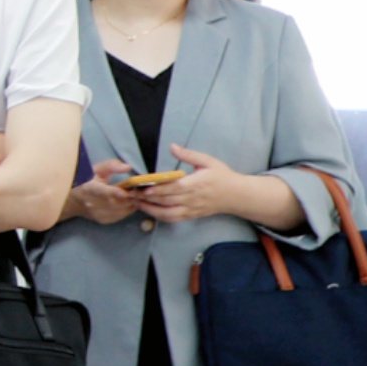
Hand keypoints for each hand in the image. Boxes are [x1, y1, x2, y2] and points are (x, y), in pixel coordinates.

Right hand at [64, 175, 141, 225]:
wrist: (71, 200)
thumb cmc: (85, 181)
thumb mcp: (96, 169)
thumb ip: (112, 165)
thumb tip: (128, 168)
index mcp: (90, 188)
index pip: (106, 192)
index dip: (118, 193)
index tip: (129, 191)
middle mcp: (93, 204)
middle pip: (118, 203)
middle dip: (132, 197)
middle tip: (142, 191)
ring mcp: (98, 213)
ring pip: (122, 210)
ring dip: (132, 204)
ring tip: (138, 196)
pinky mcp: (103, 220)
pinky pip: (121, 216)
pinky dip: (128, 209)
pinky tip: (130, 203)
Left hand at [132, 144, 252, 222]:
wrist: (236, 196)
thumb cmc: (222, 176)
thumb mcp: (208, 161)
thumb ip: (189, 155)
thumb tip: (172, 146)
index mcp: (196, 183)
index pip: (174, 188)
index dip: (158, 189)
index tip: (144, 187)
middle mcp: (192, 198)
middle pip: (167, 200)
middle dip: (147, 198)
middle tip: (131, 194)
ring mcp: (191, 209)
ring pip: (168, 213)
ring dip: (150, 209)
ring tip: (135, 203)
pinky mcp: (191, 216)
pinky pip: (173, 219)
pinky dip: (159, 216)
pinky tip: (148, 210)